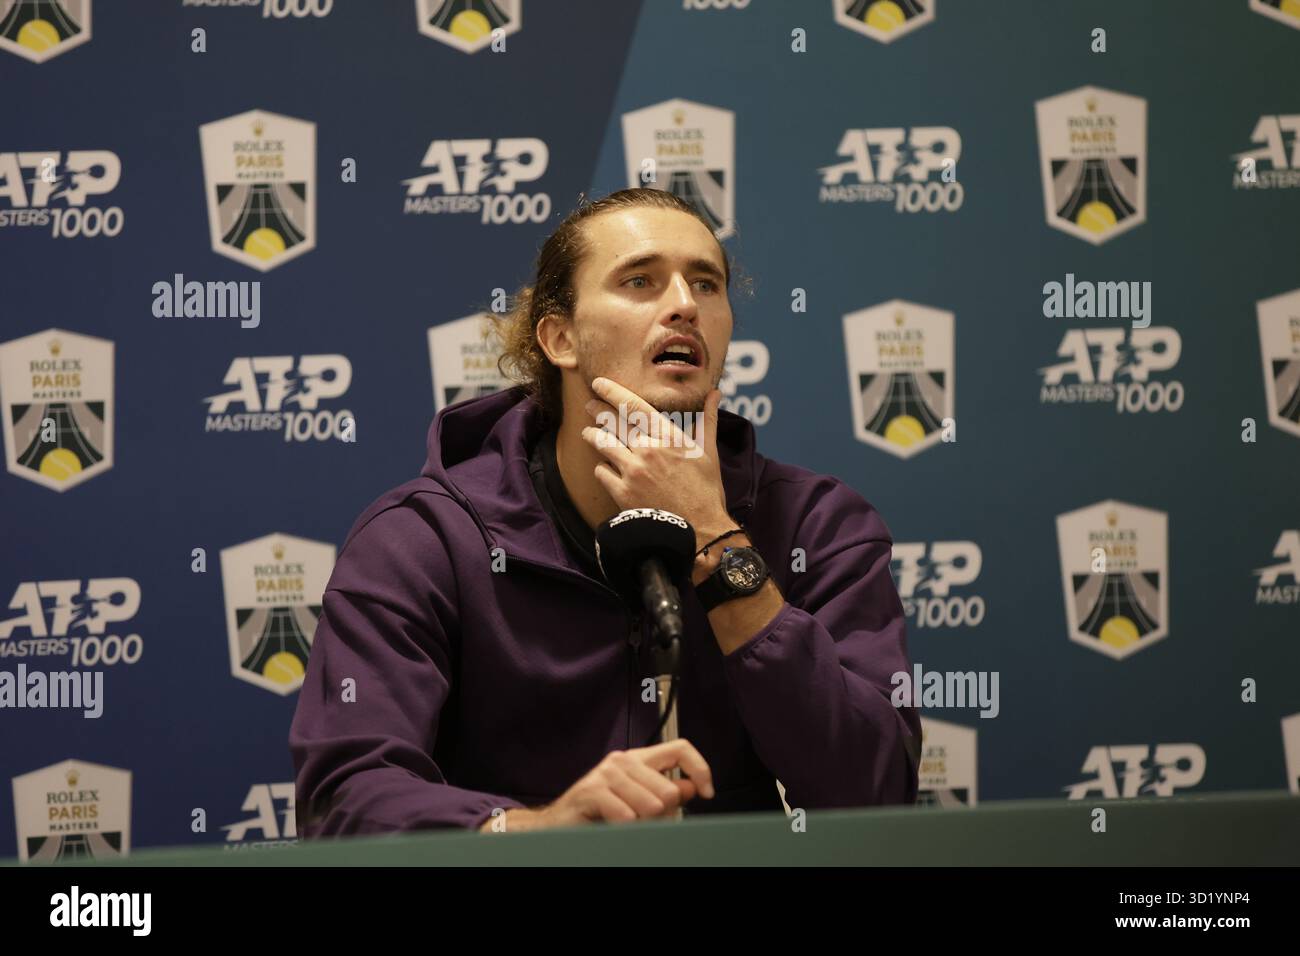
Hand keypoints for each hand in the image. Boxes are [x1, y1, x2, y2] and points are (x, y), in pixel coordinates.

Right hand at [479, 740, 714, 832]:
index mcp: (638, 759)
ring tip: (624, 822)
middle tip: (642, 821)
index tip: (706, 792)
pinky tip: (612, 824)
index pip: (680, 748)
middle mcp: (623, 760)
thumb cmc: (598, 814)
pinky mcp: (592, 791)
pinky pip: (626, 816)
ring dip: (641, 823)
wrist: (558, 825)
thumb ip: (664, 791)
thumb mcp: (638, 801)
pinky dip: (624, 828)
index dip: (700, 769)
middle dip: (662, 815)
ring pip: (651, 805)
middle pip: (668, 789)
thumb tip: (690, 786)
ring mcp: (606, 773)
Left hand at [582, 377, 731, 538]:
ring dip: (593, 436)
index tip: (599, 383)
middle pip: (612, 422)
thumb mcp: (709, 453)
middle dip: (596, 411)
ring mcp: (633, 471)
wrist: (700, 532)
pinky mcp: (622, 493)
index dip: (612, 391)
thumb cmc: (706, 492)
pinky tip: (603, 467)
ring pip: (602, 444)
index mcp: (668, 436)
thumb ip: (708, 420)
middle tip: (588, 406)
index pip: (633, 406)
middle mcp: (648, 449)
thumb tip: (716, 393)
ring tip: (588, 433)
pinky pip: (601, 472)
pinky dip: (601, 468)